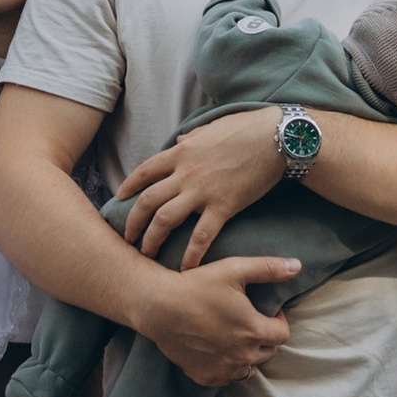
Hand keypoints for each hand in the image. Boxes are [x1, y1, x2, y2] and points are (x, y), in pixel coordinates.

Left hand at [114, 110, 285, 265]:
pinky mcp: (223, 206)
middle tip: (127, 238)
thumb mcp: (211, 128)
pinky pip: (201, 236)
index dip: (128, 186)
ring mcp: (202, 191)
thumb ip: (191, 137)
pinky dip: (191, 254)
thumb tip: (178, 141)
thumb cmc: (246, 128)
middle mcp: (185, 173)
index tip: (120, 199)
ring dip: (152, 239)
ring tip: (147, 254)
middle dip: (133, 222)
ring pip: (165, 219)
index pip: (144, 171)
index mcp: (181, 153)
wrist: (276, 138)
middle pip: (147, 201)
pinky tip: (186, 269)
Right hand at [134, 251, 297, 384]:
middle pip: (268, 352)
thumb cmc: (196, 285)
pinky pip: (227, 378)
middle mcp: (242, 356)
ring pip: (249, 368)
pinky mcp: (205, 377)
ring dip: (248, 355)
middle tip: (250, 321)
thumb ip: (268, 268)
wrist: (158, 307)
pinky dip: (228, 367)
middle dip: (264, 337)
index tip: (267, 311)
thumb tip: (297, 266)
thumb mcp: (234, 269)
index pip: (282, 334)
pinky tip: (219, 350)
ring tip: (236, 336)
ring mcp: (224, 369)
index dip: (278, 321)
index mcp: (254, 331)